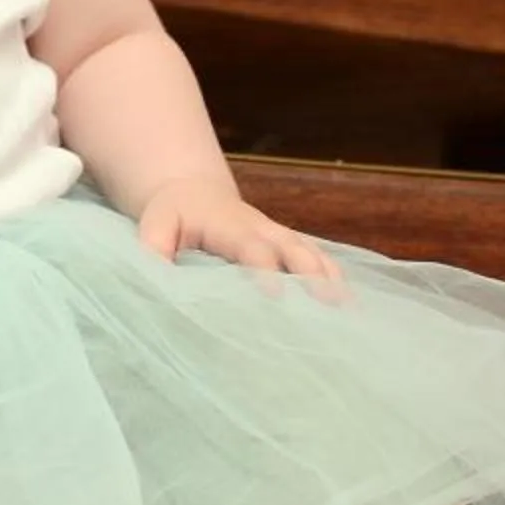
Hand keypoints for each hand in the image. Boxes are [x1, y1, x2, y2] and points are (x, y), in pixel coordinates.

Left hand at [134, 177, 344, 296]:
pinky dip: (336, 281)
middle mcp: (264, 230)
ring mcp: (282, 237)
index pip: (251, 249)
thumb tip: (157, 281)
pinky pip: (320, 261)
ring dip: (330, 280)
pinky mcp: (291, 247)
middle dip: (311, 276)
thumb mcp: (153, 227)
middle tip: (328, 305)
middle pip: (294, 250)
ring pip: (313, 255)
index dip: (264, 270)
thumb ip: (153, 251)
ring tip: (348, 312)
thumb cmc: (171, 215)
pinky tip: (351, 309)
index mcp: (230, 226)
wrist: (193, 193)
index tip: (275, 295)